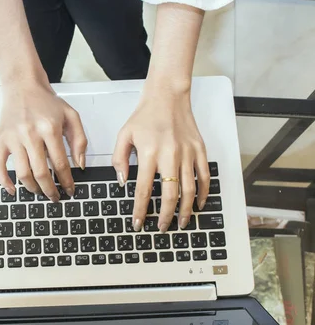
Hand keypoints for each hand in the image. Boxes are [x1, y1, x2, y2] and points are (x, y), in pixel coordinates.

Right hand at [0, 82, 86, 201]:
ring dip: (32, 188)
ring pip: (22, 173)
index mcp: (50, 128)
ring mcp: (13, 138)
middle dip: (50, 190)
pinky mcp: (1, 140)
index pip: (60, 163)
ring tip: (39, 192)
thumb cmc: (46, 102)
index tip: (69, 191)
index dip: (66, 181)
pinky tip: (13, 190)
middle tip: (55, 198)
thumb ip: (79, 140)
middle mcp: (30, 134)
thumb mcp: (71, 115)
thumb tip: (80, 164)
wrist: (23, 86)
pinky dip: (4, 181)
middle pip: (41, 172)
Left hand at [112, 89, 209, 231]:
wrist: (168, 97)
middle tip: (162, 228)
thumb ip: (119, 159)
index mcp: (149, 153)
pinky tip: (198, 204)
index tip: (138, 223)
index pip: (144, 189)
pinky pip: (204, 177)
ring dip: (185, 210)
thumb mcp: (124, 135)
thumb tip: (122, 182)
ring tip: (181, 223)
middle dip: (166, 216)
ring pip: (190, 189)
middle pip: (170, 194)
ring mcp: (188, 154)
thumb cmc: (145, 116)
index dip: (141, 210)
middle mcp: (170, 155)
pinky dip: (203, 193)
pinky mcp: (200, 150)